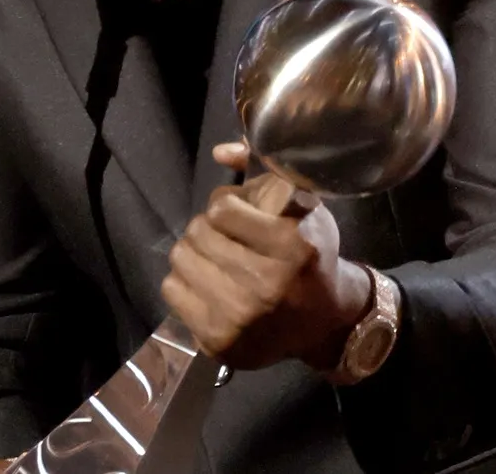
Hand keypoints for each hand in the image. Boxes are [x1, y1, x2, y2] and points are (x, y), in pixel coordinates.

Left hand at [160, 142, 371, 371]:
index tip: (237, 213)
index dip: (225, 205)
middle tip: (224, 237)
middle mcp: (265, 285)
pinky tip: (208, 283)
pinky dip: (185, 281)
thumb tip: (219, 152)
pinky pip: (172, 290)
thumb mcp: (303, 205)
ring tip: (214, 258)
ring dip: (193, 252)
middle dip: (207, 228)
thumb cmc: (311, 255)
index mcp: (290, 247)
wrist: (323, 322)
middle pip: (197, 233)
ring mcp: (239, 318)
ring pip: (180, 259)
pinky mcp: (218, 342)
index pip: (221, 210)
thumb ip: (264, 172)